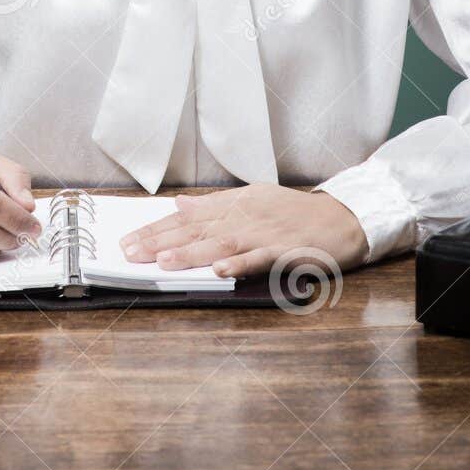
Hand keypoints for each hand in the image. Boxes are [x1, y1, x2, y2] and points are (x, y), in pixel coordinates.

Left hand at [119, 182, 368, 279]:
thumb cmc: (295, 212)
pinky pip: (260, 258)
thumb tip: (179, 203)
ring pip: (221, 243)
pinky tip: (220, 270)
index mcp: (234, 205)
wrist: (342, 218)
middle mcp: (245, 216)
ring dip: (192, 252)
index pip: (187, 217)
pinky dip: (240, 264)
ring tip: (163, 260)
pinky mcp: (285, 250)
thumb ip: (214, 204)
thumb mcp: (252, 199)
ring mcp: (265, 233)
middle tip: (130, 253)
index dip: (156, 228)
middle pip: (197, 229)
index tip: (128, 240)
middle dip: (161, 241)